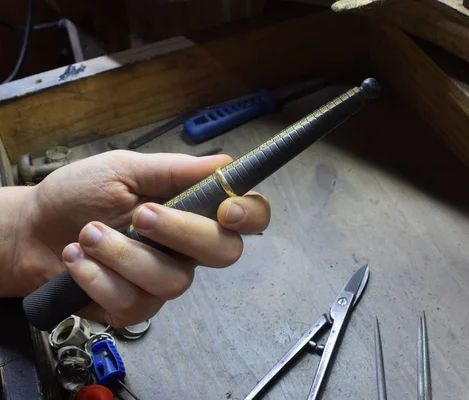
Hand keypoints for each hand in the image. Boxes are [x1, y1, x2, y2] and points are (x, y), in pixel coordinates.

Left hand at [6, 150, 269, 326]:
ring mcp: (164, 279)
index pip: (247, 215)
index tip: (227, 209)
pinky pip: (136, 303)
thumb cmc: (79, 194)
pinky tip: (76, 261)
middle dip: (183, 233)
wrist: (31, 231)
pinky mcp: (137, 307)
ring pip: (175, 280)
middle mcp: (187, 247)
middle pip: (224, 252)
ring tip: (87, 235)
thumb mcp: (122, 169)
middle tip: (141, 215)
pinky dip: (99, 278)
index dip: (250, 215)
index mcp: (193, 208)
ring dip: (125, 255)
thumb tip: (223, 162)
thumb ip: (173, 170)